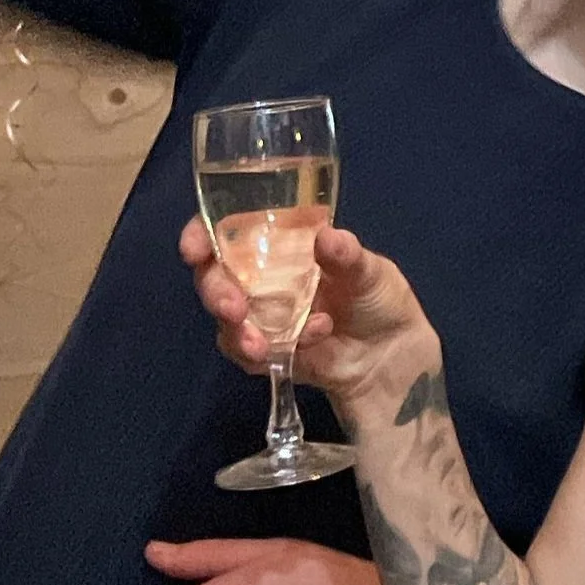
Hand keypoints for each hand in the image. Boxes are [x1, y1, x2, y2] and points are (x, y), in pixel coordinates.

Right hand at [182, 217, 438, 415]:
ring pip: (224, 320)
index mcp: (281, 245)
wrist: (390, 353)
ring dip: (236, 331)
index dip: (202, 234)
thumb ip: (347, 256)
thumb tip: (326, 236)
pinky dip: (268, 352)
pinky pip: (246, 353)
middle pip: (214, 277)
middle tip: (233, 308)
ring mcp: (261, 315)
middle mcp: (262, 277)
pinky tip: (306, 345)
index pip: (228, 230)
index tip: (194, 247)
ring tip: (261, 344)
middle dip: (215, 292)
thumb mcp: (371, 271)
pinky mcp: (267, 350)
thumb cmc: (379, 297)